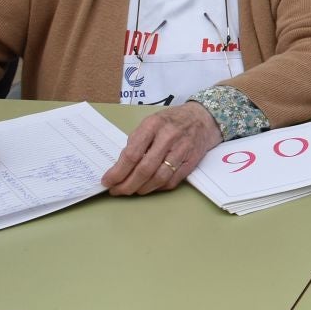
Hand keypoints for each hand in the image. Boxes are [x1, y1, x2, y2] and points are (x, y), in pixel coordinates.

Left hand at [102, 102, 221, 195]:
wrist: (203, 118)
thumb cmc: (172, 121)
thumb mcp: (150, 122)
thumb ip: (137, 142)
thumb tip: (121, 166)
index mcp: (153, 125)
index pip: (132, 154)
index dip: (118, 172)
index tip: (108, 181)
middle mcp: (168, 137)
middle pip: (144, 169)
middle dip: (127, 185)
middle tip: (118, 191)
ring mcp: (182, 150)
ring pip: (159, 178)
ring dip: (142, 189)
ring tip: (133, 190)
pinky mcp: (192, 161)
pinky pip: (172, 181)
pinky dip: (158, 188)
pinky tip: (150, 186)